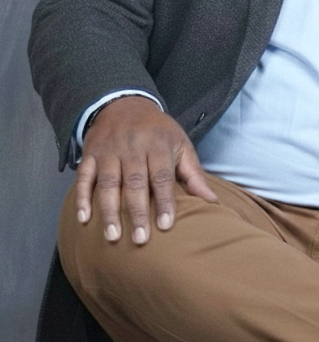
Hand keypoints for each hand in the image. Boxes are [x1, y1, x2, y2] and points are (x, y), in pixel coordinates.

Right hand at [75, 96, 217, 244]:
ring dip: (109, 211)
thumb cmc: (158, 131)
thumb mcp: (179, 144)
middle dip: (137, 211)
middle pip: (135, 182)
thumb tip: (212, 201)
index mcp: (158, 145)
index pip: (162, 176)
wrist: (125, 103)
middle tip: (140, 239)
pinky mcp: (90, 154)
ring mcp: (109, 151)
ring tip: (113, 236)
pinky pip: (84, 177)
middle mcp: (133, 147)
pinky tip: (84, 219)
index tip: (166, 225)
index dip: (165, 201)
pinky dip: (82, 198)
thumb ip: (193, 173)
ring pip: (108, 183)